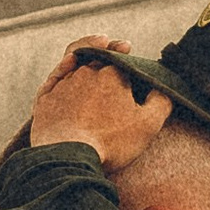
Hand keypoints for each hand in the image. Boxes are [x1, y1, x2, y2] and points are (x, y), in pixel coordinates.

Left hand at [28, 35, 175, 171]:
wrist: (67, 157)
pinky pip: (54, 78)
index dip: (126, 58)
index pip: (121, 59)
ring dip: (85, 64)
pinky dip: (63, 69)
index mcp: (112, 72)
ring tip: (93, 65)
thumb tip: (164, 89)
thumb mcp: (148, 125)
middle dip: (107, 56)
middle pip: (98, 60)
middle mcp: (85, 72)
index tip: (129, 52)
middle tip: (115, 54)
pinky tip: (69, 67)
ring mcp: (63, 84)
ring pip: (75, 66)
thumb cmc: (110, 142)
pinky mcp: (45, 100)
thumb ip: (161, 102)